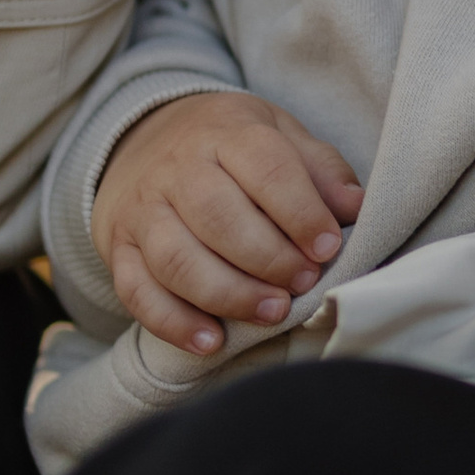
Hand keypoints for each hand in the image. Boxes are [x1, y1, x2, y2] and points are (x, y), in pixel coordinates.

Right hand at [92, 89, 363, 354]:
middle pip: (217, 217)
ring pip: (176, 259)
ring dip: (228, 294)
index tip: (327, 247)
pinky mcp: (119, 248)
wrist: (141, 138)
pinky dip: (172, 322)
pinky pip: (137, 291)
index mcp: (226, 133)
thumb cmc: (230, 149)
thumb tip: (355, 207)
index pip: (265, 168)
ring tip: (271, 313)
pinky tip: (211, 341)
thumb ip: (319, 169)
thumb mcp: (278, 136)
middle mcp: (177, 169)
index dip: (300, 212)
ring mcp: (142, 210)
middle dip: (268, 258)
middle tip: (304, 283)